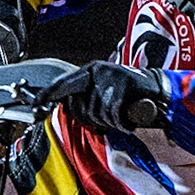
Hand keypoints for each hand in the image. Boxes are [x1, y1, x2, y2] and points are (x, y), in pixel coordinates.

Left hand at [42, 61, 169, 132]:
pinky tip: (129, 120)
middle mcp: (97, 71)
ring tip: (122, 116)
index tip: (35, 106)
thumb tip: (64, 108)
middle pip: (82, 107)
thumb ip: (84, 99)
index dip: (48, 95)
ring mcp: (111, 76)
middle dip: (94, 119)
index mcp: (89, 72)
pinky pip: (114, 113)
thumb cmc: (127, 97)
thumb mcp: (102, 94)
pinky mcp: (125, 83)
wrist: (159, 92)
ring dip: (110, 122)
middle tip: (109, 118)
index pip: (62, 84)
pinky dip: (122, 123)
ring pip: (98, 113)